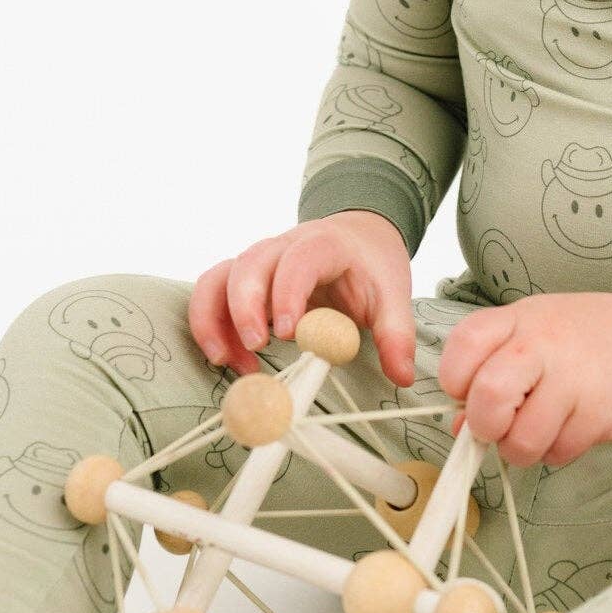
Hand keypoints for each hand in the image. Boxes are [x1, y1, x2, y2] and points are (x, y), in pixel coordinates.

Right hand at [188, 212, 419, 389]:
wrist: (358, 236)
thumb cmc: (371, 266)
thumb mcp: (392, 295)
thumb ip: (396, 334)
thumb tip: (401, 376)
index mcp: (323, 245)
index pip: (299, 259)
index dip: (288, 293)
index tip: (288, 333)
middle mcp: (282, 246)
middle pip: (249, 263)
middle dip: (243, 307)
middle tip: (255, 347)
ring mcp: (258, 260)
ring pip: (219, 277)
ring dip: (214, 318)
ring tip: (226, 360)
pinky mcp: (244, 278)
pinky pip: (212, 292)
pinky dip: (210, 324)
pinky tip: (228, 358)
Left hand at [435, 291, 611, 469]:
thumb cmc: (580, 337)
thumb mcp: (529, 334)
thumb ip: (489, 370)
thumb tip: (459, 426)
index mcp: (516, 319)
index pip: (463, 346)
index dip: (455, 381)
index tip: (468, 391)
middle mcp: (542, 345)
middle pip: (487, 397)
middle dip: (485, 425)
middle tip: (499, 424)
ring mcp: (573, 381)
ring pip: (520, 441)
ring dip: (523, 447)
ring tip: (541, 425)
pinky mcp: (598, 415)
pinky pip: (557, 453)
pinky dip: (557, 449)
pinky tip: (571, 424)